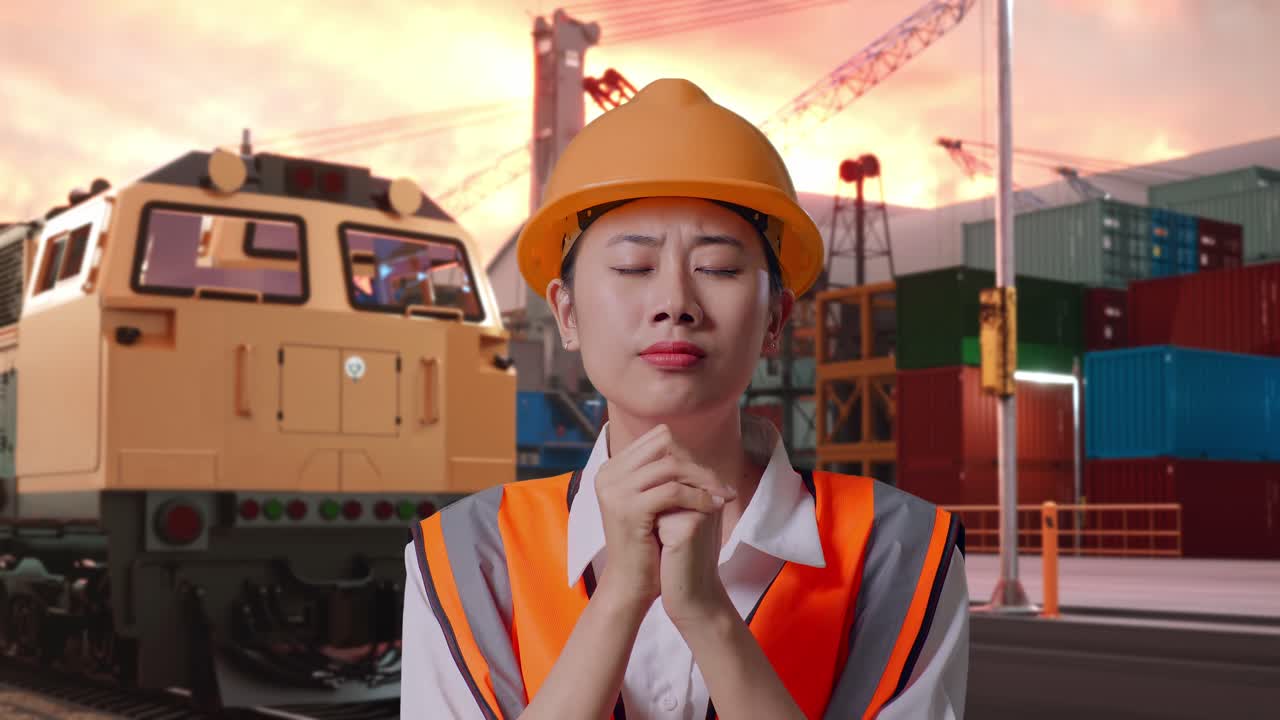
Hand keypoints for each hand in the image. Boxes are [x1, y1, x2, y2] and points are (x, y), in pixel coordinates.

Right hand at [594, 425, 735, 609]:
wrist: (630, 583)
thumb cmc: (646, 544)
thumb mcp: (650, 501)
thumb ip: (660, 475)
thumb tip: (688, 449)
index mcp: (612, 468)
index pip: (658, 438)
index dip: (687, 453)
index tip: (708, 475)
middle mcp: (608, 474)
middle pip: (665, 445)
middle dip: (698, 464)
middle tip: (721, 485)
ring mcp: (615, 490)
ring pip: (672, 466)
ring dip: (704, 480)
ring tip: (722, 496)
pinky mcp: (628, 509)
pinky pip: (674, 491)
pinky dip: (698, 497)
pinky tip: (713, 508)